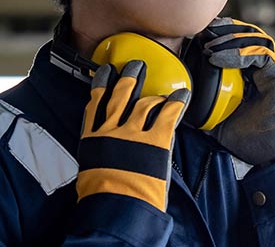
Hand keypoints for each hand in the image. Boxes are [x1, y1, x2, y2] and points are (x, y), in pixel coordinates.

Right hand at [76, 60, 189, 211]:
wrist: (116, 208)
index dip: (101, 85)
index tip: (106, 72)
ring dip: (154, 93)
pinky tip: (182, 95)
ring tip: (160, 88)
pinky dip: (176, 102)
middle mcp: (111, 130)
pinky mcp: (155, 139)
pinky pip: (168, 114)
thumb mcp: (92, 171)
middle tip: (135, 65)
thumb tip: (109, 151)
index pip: (95, 104)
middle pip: (120, 95)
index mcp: (92, 139)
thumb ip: (101, 154)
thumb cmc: (103, 198)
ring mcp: (133, 133)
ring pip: (144, 102)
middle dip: (128, 77)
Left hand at [188, 18, 274, 164]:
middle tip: (202, 32)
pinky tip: (218, 59)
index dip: (220, 36)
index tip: (196, 36)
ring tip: (208, 45)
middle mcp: (268, 67)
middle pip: (248, 35)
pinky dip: (239, 52)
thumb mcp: (221, 124)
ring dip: (230, 38)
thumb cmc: (255, 141)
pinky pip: (262, 53)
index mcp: (255, 75)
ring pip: (256, 38)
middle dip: (224, 30)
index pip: (239, 44)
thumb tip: (179, 106)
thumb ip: (205, 112)